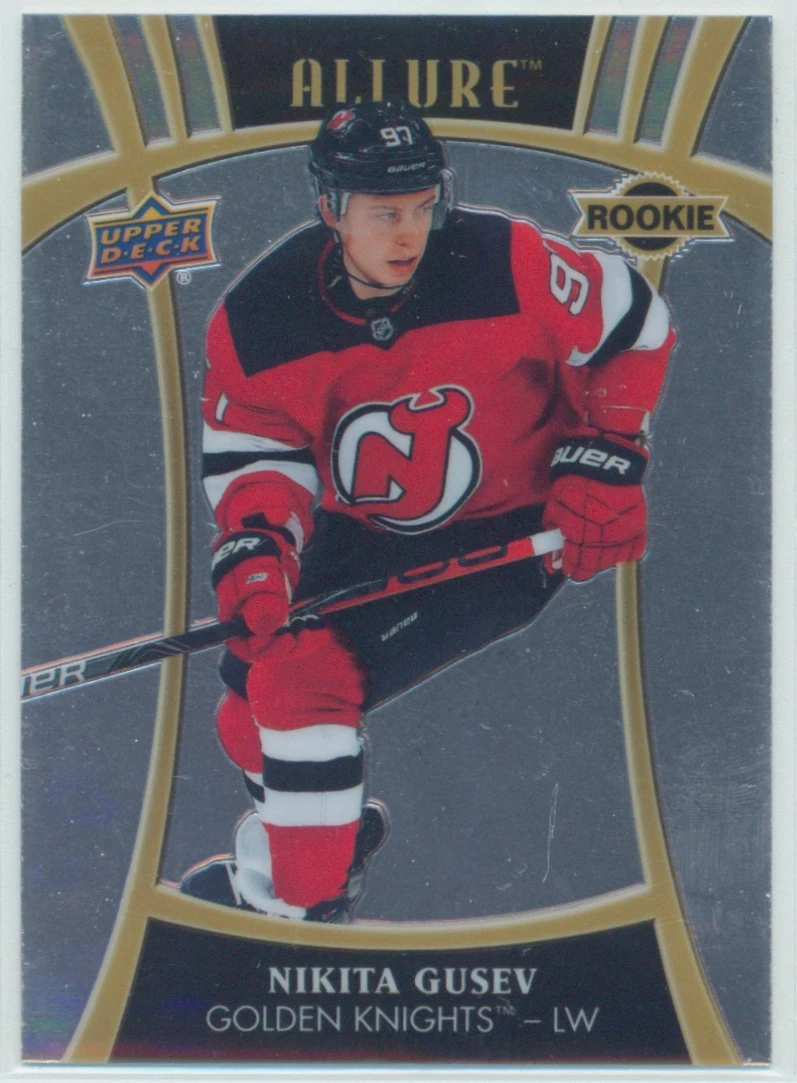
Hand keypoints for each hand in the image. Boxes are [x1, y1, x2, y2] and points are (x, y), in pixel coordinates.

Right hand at [212, 530, 298, 656]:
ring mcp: (257, 613)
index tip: (285, 640)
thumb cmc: (258, 555)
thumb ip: (263, 605)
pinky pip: (281, 627)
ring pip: (272, 637)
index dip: (262, 649)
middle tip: (299, 637)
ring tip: (307, 629)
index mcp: (233, 613)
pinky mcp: (271, 608)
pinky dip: (294, 629)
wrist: (266, 535)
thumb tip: (264, 630)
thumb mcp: (262, 579)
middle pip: (258, 644)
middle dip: (280, 645)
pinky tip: (308, 624)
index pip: (241, 645)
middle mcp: (243, 618)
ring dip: (290, 638)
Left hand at [543, 435, 647, 581]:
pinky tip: (611, 544)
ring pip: (611, 559)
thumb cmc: (576, 482)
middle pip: (593, 563)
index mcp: (578, 525)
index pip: (575, 558)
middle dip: (582, 566)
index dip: (569, 566)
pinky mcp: (640, 525)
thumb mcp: (557, 505)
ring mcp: (626, 528)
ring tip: (593, 549)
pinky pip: (632, 550)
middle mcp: (604, 529)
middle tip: (577, 566)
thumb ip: (554, 536)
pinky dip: (620, 552)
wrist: (606, 460)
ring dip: (600, 559)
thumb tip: (556, 565)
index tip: (566, 569)